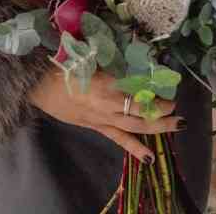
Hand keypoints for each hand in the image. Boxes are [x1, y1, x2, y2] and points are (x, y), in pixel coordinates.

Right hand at [27, 68, 183, 163]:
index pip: (138, 91)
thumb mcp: (91, 58)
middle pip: (140, 112)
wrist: (38, 85)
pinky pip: (118, 138)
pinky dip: (134, 148)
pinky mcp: (96, 126)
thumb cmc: (64, 66)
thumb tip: (138, 58)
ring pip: (134, 127)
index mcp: (106, 84)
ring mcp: (102, 118)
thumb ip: (114, 61)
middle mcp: (107, 104)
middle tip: (178, 109)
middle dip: (162, 112)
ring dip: (156, 127)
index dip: (156, 92)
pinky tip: (149, 158)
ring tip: (176, 126)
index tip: (170, 87)